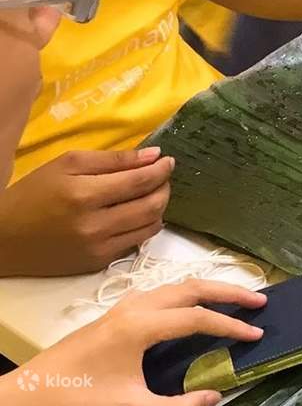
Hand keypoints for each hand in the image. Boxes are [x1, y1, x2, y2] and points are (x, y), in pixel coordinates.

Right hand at [0, 149, 172, 276]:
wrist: (4, 238)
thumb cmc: (34, 194)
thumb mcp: (67, 164)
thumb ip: (114, 159)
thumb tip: (154, 156)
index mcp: (85, 195)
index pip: (141, 181)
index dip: (162, 170)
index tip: (168, 161)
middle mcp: (95, 225)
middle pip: (152, 205)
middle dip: (165, 187)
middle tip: (162, 177)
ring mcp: (98, 248)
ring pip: (150, 226)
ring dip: (159, 207)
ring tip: (152, 194)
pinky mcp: (97, 263)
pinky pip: (136, 243)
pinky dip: (144, 226)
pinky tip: (136, 214)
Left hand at [4, 280, 265, 405]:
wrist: (29, 396)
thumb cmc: (80, 400)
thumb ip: (179, 404)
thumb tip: (215, 397)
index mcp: (142, 326)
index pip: (199, 318)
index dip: (232, 326)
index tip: (257, 333)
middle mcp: (135, 307)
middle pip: (192, 287)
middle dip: (229, 291)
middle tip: (259, 301)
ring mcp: (123, 307)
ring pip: (175, 286)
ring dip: (207, 289)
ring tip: (233, 299)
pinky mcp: (115, 314)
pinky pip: (160, 293)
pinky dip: (186, 294)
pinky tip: (190, 308)